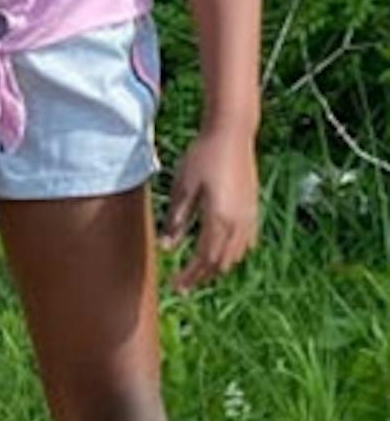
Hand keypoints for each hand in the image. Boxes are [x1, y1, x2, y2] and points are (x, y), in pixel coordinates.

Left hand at [164, 124, 259, 290]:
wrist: (231, 135)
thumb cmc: (202, 157)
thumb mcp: (182, 188)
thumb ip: (176, 220)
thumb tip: (168, 248)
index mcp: (219, 220)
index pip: (204, 260)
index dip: (190, 276)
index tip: (175, 286)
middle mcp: (238, 224)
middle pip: (221, 262)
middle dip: (201, 276)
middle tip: (183, 284)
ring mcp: (249, 217)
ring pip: (235, 255)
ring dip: (216, 267)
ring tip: (198, 272)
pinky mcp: (253, 209)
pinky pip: (245, 242)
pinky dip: (232, 254)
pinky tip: (222, 253)